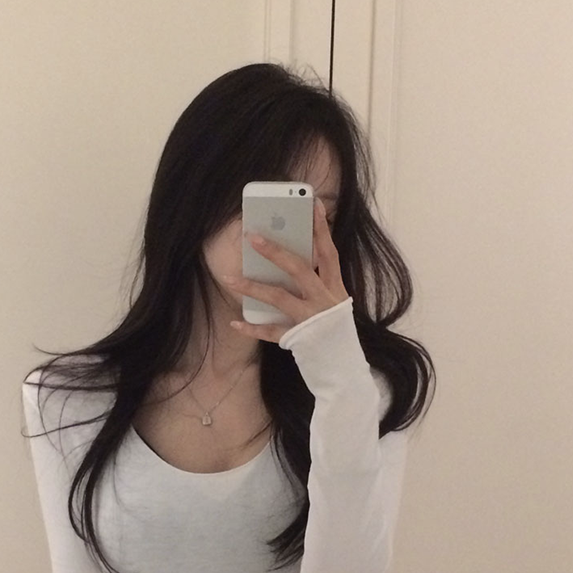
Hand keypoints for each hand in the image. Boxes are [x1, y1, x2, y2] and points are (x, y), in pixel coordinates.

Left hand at [224, 198, 349, 343]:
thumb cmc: (334, 330)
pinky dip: (252, 327)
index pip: (328, 253)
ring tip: (229, 278)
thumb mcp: (333, 302)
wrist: (343, 368)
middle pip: (299, 269)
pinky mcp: (299, 339)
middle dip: (276, 252)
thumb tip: (285, 259)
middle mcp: (324, 301)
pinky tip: (235, 322)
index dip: (322, 229)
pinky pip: (271, 331)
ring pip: (279, 297)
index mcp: (335, 289)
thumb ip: (317, 282)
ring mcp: (311, 320)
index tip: (313, 204)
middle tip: (253, 237)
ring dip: (252, 287)